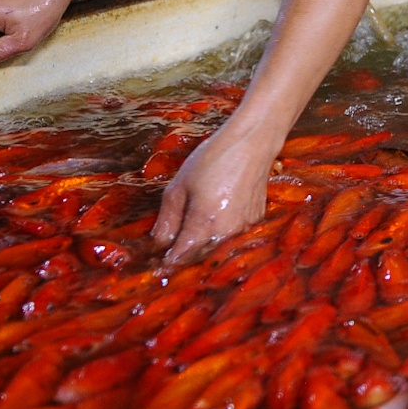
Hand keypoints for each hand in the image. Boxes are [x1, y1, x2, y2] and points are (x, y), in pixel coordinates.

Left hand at [151, 118, 280, 264]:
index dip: (164, 262)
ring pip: (216, 249)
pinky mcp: (255, 221)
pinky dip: (219, 236)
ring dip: (200, 248)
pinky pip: (232, 237)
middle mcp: (227, 233)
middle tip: (166, 250)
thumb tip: (158, 243)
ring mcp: (244, 229)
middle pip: (198, 258)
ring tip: (187, 236)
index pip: (180, 257)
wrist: (252, 143)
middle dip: (181, 257)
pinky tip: (211, 221)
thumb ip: (166, 220)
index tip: (153, 265)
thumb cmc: (212, 159)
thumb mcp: (178, 187)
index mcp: (204, 225)